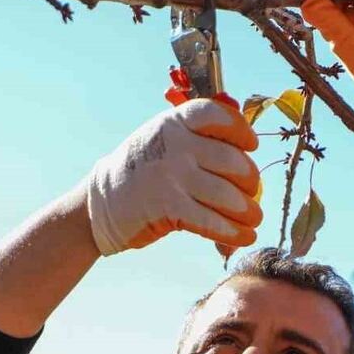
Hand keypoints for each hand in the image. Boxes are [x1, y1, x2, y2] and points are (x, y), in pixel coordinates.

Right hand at [85, 100, 262, 255]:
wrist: (99, 205)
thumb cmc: (143, 172)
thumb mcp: (164, 140)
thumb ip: (199, 138)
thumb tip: (247, 146)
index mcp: (174, 123)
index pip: (217, 116)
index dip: (240, 130)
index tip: (250, 147)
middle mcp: (174, 145)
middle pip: (232, 161)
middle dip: (249, 181)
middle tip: (252, 194)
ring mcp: (171, 176)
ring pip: (226, 195)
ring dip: (247, 211)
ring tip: (254, 219)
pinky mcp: (167, 208)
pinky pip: (211, 221)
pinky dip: (232, 232)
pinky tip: (243, 237)